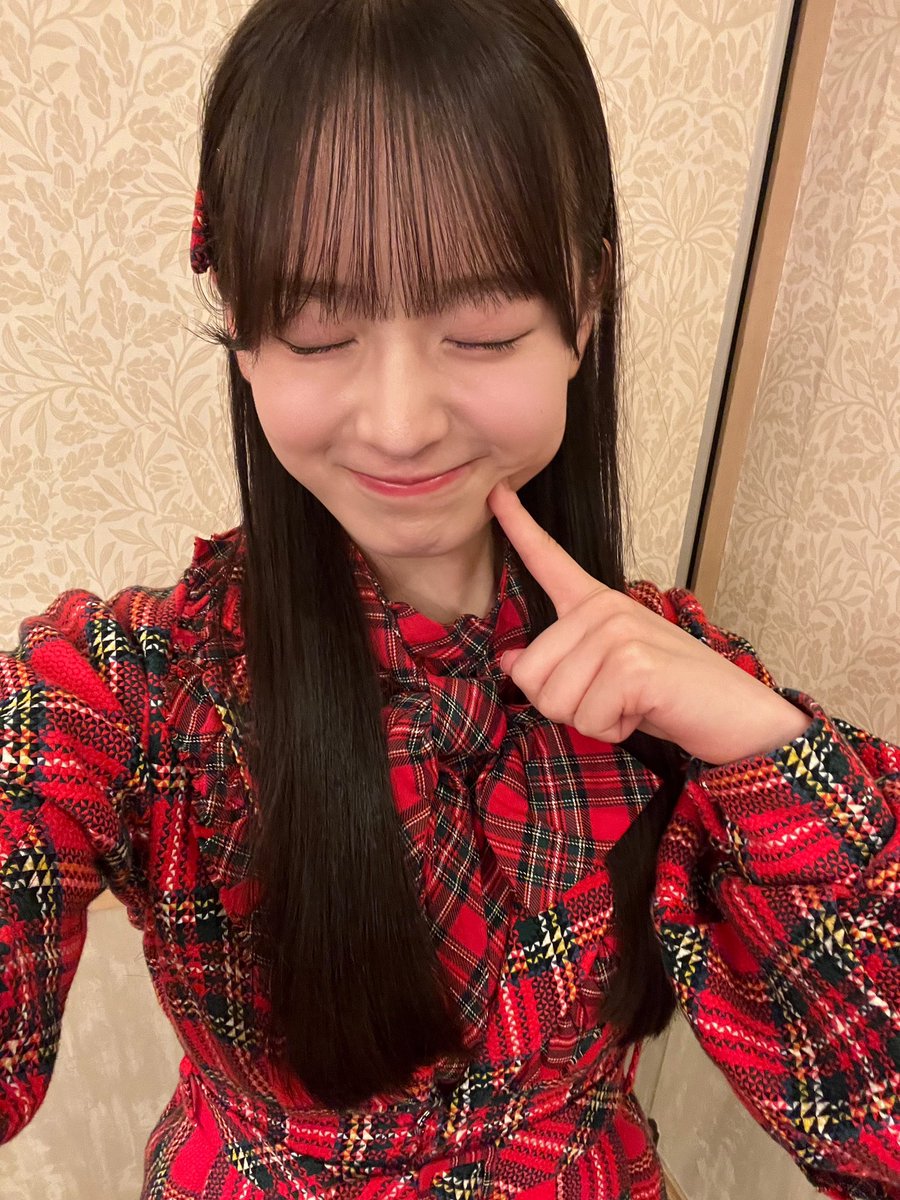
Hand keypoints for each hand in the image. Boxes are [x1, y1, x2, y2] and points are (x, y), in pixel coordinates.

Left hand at [486, 479, 809, 765]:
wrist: (742, 718)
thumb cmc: (672, 698)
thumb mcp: (606, 679)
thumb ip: (560, 664)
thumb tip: (510, 661)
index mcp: (597, 603)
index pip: (548, 560)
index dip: (517, 527)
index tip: (494, 492)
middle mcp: (604, 608)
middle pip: (529, 673)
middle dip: (565, 706)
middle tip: (616, 699)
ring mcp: (618, 630)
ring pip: (554, 700)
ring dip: (591, 720)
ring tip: (633, 703)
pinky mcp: (632, 663)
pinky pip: (587, 717)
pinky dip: (613, 730)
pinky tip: (646, 711)